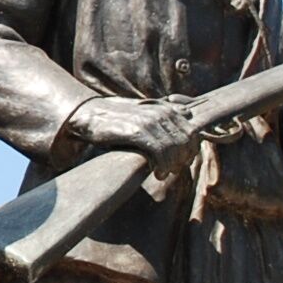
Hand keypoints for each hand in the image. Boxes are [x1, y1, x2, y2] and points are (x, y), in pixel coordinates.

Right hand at [65, 93, 199, 174]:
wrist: (89, 114)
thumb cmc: (116, 116)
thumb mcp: (143, 110)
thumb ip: (164, 111)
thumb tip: (186, 112)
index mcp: (166, 108)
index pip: (192, 131)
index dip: (191, 150)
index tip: (183, 162)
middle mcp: (161, 113)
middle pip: (186, 141)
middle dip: (183, 159)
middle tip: (173, 171)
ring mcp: (150, 121)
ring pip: (175, 148)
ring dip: (172, 165)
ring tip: (163, 174)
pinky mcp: (137, 131)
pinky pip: (160, 152)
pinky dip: (162, 166)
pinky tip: (157, 174)